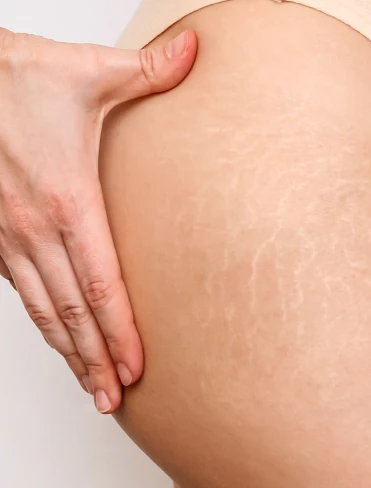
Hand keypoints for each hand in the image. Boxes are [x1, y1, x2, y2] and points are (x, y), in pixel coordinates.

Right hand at [0, 28, 197, 412]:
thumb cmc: (18, 77)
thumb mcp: (89, 71)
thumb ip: (148, 69)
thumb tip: (196, 52)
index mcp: (67, 200)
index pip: (100, 283)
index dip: (119, 330)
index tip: (135, 366)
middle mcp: (34, 229)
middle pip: (72, 311)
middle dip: (95, 358)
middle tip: (114, 397)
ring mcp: (8, 236)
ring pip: (42, 310)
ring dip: (67, 351)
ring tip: (89, 386)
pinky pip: (21, 291)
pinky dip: (42, 321)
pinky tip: (57, 337)